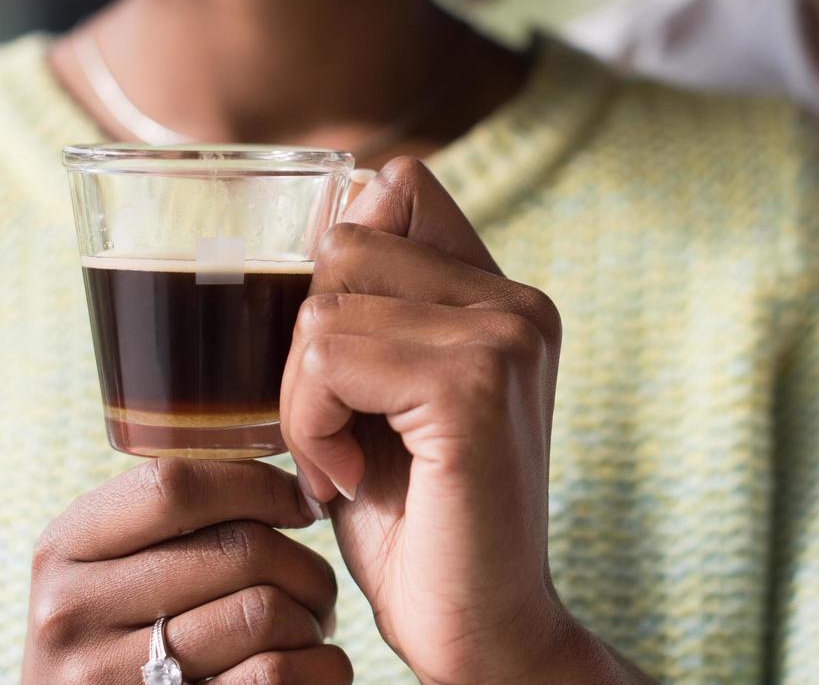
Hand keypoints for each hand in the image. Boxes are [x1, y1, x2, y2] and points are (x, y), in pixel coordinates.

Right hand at [22, 459, 350, 683]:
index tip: (301, 503)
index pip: (175, 484)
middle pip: (237, 549)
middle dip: (305, 563)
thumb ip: (164, 519)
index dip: (259, 484)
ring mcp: (106, 676)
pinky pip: (272, 677)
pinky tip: (313, 663)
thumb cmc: (116, 640)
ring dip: (312, 618)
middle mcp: (71, 610)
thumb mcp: (107, 571)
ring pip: (262, 612)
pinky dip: (320, 666)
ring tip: (308, 626)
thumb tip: (287, 476)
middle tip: (318, 584)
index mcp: (64, 548)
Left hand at [280, 158, 573, 682]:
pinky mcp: (471, 387)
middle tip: (336, 429)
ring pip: (322, 304)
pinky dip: (310, 425)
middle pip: (343, 242)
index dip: (341, 258)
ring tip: (344, 460)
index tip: (342, 355)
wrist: (480, 632)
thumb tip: (335, 207)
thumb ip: (370, 307)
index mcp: (504, 297)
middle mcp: (517, 303)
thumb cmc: (418, 521)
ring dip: (301, 396)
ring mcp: (503, 338)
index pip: (399, 187)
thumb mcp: (383, 396)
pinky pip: (326, 357)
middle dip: (306, 342)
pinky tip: (351, 479)